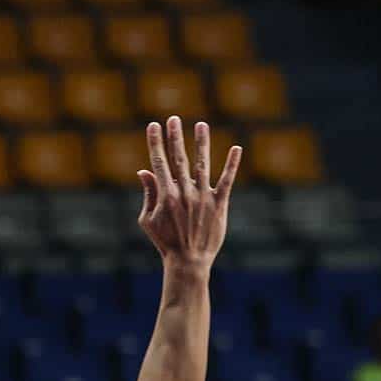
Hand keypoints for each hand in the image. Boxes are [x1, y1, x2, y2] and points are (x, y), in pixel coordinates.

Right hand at [136, 117, 242, 272]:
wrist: (188, 261)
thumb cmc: (165, 241)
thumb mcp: (148, 219)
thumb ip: (148, 193)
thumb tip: (144, 170)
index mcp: (165, 195)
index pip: (159, 162)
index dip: (156, 143)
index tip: (154, 125)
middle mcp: (184, 193)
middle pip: (179, 159)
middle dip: (175, 137)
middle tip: (174, 118)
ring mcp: (203, 198)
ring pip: (202, 165)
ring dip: (202, 143)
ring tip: (202, 124)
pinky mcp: (219, 205)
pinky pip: (227, 181)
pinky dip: (232, 164)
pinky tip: (236, 148)